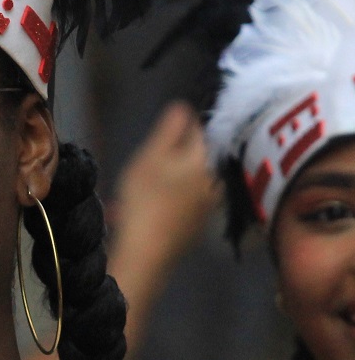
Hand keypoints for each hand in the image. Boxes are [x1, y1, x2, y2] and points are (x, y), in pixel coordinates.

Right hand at [111, 101, 219, 271]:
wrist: (147, 252)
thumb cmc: (144, 200)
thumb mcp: (150, 157)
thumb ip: (169, 129)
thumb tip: (184, 106)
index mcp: (204, 158)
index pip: (197, 129)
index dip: (176, 129)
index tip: (158, 141)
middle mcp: (215, 179)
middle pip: (195, 156)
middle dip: (174, 157)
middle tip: (147, 170)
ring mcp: (211, 204)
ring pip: (192, 179)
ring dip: (173, 179)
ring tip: (147, 190)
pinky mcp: (202, 224)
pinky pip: (191, 200)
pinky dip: (175, 199)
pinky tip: (155, 208)